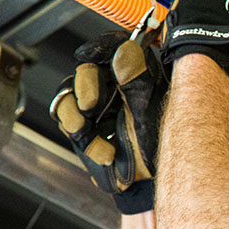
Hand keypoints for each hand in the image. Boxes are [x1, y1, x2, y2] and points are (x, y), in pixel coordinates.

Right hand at [51, 29, 167, 213]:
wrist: (153, 182)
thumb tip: (125, 50)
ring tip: (88, 128)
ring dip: (75, 114)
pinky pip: (68, 122)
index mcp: (135, 73)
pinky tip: (105, 151)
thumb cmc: (160, 144)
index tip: (88, 54)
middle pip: (85, 70)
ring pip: (69, 95)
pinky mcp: (84, 128)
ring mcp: (96, 107)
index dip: (98, 47)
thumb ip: (137, 79)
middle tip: (92, 103)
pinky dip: (84, 139)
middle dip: (84, 86)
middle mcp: (113, 87)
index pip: (113, 47)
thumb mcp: (151, 109)